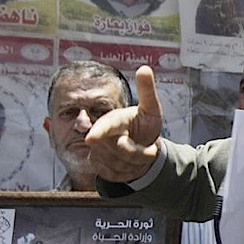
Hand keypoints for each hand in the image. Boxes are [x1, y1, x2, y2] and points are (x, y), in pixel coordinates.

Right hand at [85, 65, 162, 181]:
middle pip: (120, 151)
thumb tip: (145, 68)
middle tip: (149, 148)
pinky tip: (132, 164)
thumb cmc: (145, 125)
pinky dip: (129, 173)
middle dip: (139, 153)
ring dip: (136, 164)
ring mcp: (97, 152)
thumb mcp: (151, 109)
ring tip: (140, 153)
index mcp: (112, 120)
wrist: (141, 146)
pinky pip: (115, 175)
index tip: (92, 138)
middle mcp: (101, 136)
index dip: (98, 132)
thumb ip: (147, 91)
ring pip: (118, 165)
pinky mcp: (99, 167)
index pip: (104, 128)